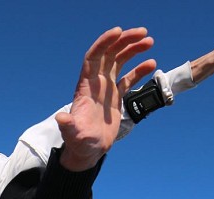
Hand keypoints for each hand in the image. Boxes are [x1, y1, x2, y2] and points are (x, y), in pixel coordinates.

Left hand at [57, 27, 155, 170]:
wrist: (88, 151)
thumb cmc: (78, 143)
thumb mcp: (72, 134)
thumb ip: (69, 126)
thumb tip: (61, 119)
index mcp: (85, 87)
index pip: (93, 58)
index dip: (104, 43)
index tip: (119, 32)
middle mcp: (95, 84)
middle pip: (109, 55)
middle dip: (124, 41)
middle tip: (143, 33)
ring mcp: (106, 90)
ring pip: (119, 62)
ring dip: (132, 49)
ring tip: (149, 41)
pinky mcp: (115, 98)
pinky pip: (127, 78)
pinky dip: (139, 69)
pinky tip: (151, 63)